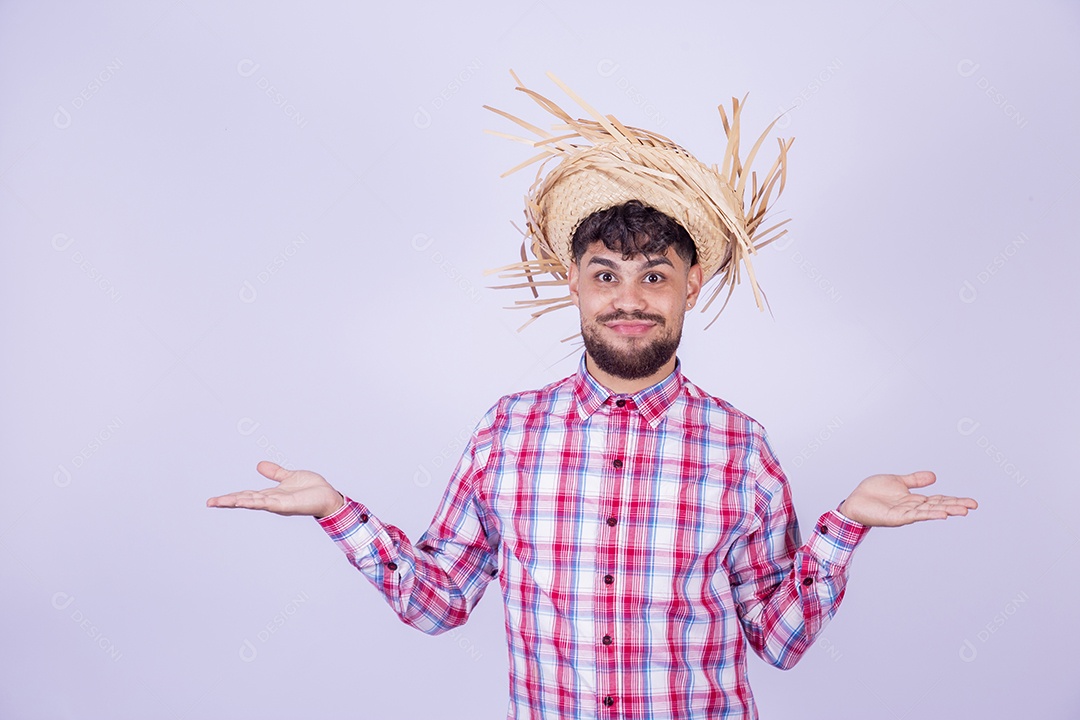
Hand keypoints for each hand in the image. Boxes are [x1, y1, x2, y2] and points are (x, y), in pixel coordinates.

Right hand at [206, 461, 344, 518]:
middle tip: (209, 502)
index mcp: (270, 494)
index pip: (246, 495)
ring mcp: (277, 504)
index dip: (231, 497)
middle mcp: (271, 501)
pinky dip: (253, 502)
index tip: (215, 500)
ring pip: (251, 502)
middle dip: (227, 502)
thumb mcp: (289, 476)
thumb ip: (274, 472)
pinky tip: (242, 501)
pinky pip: (266, 502)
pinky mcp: (285, 504)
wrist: (328, 496)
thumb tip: (259, 465)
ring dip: (235, 502)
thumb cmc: (312, 489)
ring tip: (218, 502)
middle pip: (245, 500)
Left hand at [838, 471, 977, 526]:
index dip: (954, 500)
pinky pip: (915, 515)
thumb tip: (934, 476)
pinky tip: (941, 514)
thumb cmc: (873, 493)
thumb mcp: (898, 481)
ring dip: (946, 510)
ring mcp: (905, 513)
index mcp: (914, 499)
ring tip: (962, 510)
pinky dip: (928, 514)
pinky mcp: (896, 517)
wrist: (854, 501)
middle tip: (973, 506)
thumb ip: (915, 480)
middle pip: (938, 505)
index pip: (938, 499)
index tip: (971, 502)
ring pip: (929, 511)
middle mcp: (912, 507)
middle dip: (955, 505)